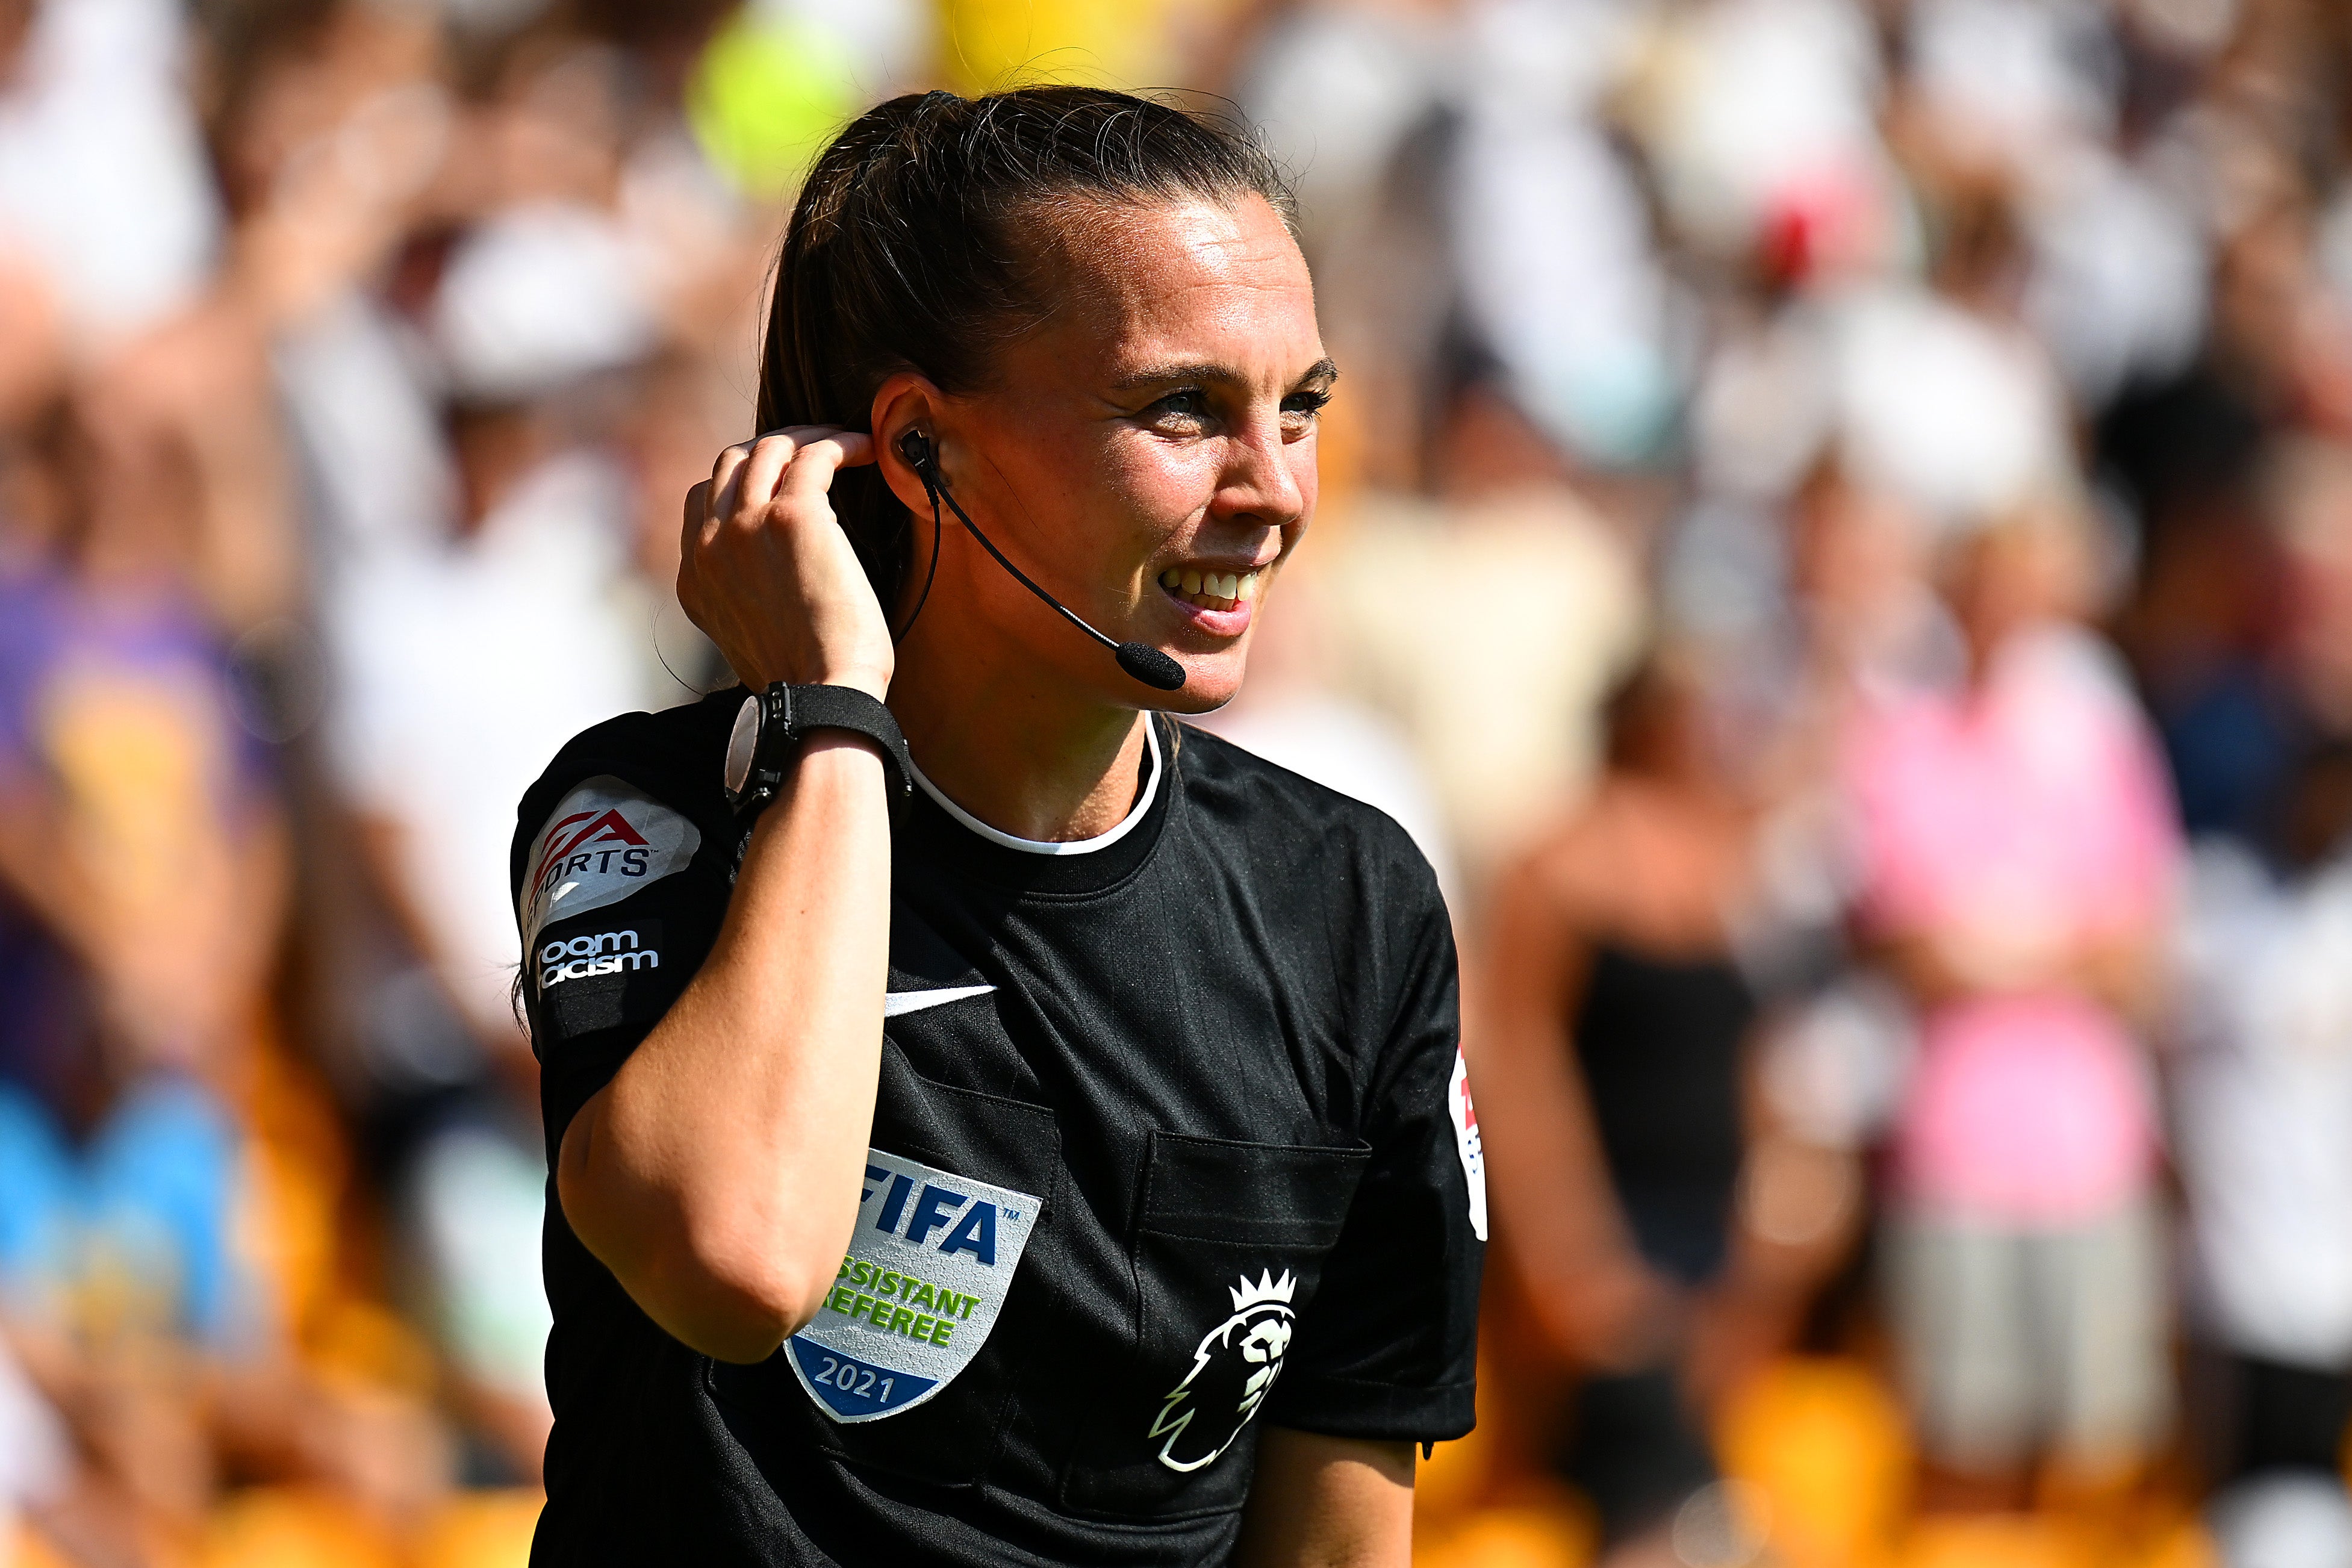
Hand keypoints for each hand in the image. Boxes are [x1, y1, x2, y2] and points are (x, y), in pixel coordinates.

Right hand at [678, 428, 892, 698]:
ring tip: (845, 444)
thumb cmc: (806, 679)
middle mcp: (708, 546)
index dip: (744, 479)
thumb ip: (743, 596)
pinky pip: (813, 457)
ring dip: (809, 439)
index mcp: (694, 579)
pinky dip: (840, 445)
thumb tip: (773, 571)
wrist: (822, 696)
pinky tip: (865, 449)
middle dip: (774, 447)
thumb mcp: (749, 637)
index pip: (703, 499)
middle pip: (730, 462)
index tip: (783, 479)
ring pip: (769, 449)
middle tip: (815, 450)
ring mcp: (744, 526)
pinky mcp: (792, 517)